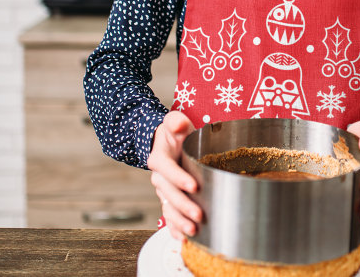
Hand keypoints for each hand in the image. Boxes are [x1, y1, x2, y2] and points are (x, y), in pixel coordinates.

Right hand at [147, 110, 201, 240]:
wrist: (166, 143)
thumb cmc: (175, 133)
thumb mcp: (174, 123)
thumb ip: (175, 121)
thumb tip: (178, 124)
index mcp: (159, 158)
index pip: (167, 169)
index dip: (179, 178)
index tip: (194, 185)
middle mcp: (159, 177)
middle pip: (168, 194)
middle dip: (183, 206)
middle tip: (199, 215)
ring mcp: (163, 191)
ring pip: (168, 209)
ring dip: (179, 222)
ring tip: (194, 231)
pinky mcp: (168, 200)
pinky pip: (168, 217)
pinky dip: (174, 228)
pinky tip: (183, 239)